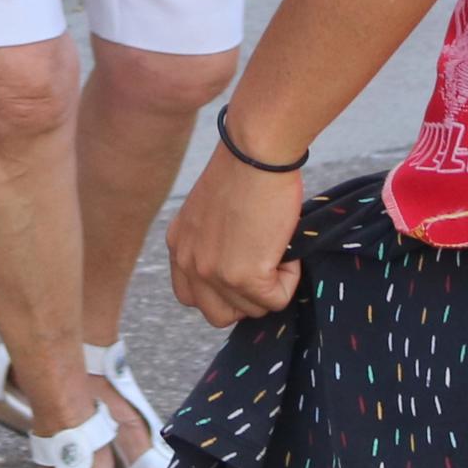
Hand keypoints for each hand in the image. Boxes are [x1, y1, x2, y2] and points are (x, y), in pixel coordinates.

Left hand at [166, 125, 307, 325]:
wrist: (255, 153)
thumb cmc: (244, 171)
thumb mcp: (211, 214)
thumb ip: (213, 245)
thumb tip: (241, 274)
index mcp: (178, 245)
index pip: (190, 295)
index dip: (222, 291)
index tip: (245, 271)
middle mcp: (188, 262)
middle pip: (217, 314)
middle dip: (245, 300)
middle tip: (264, 270)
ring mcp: (213, 272)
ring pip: (251, 311)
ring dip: (271, 287)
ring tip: (277, 250)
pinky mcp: (243, 276)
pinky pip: (276, 300)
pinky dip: (289, 279)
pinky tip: (286, 249)